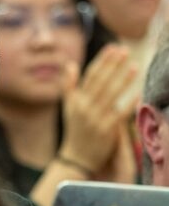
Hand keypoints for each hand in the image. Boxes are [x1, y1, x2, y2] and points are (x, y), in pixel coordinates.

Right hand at [59, 45, 137, 174]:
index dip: (102, 61)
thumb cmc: (75, 130)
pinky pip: (119, 113)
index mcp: (75, 100)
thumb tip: (70, 64)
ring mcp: (94, 119)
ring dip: (123, 79)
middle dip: (113, 65)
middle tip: (125, 51)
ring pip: (110, 95)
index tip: (113, 48)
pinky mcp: (105, 130)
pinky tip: (137, 92)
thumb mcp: (68, 107)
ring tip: (134, 66)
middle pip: (100, 82)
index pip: (89, 76)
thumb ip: (69, 85)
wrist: (76, 158)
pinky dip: (128, 102)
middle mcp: (83, 107)